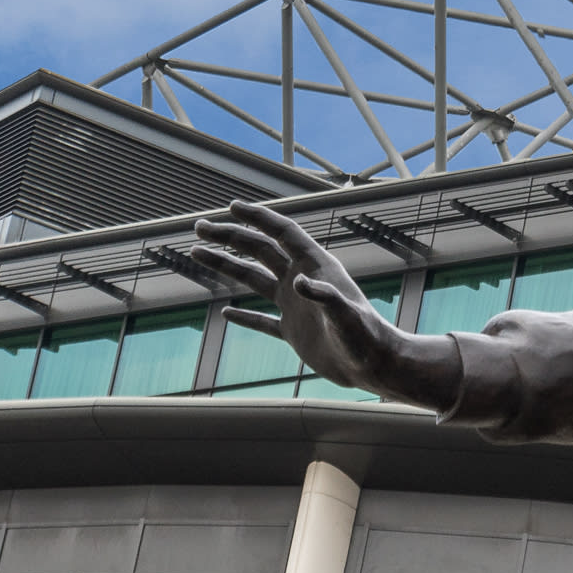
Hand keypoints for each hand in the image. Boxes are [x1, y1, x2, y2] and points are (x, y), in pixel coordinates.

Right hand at [190, 199, 457, 409]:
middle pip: (260, 250)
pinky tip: (226, 312)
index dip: (258, 218)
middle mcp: (303, 282)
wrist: (375, 365)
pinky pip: (262, 320)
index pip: (283, 234)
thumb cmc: (367, 338)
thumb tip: (298, 281)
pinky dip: (244, 316)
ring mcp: (296, 306)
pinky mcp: (294, 332)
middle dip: (230, 237)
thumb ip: (324, 296)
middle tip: (199, 227)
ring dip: (227, 266)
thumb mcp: (345, 315)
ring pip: (254, 279)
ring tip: (197, 252)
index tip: (231, 207)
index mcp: (316, 269)